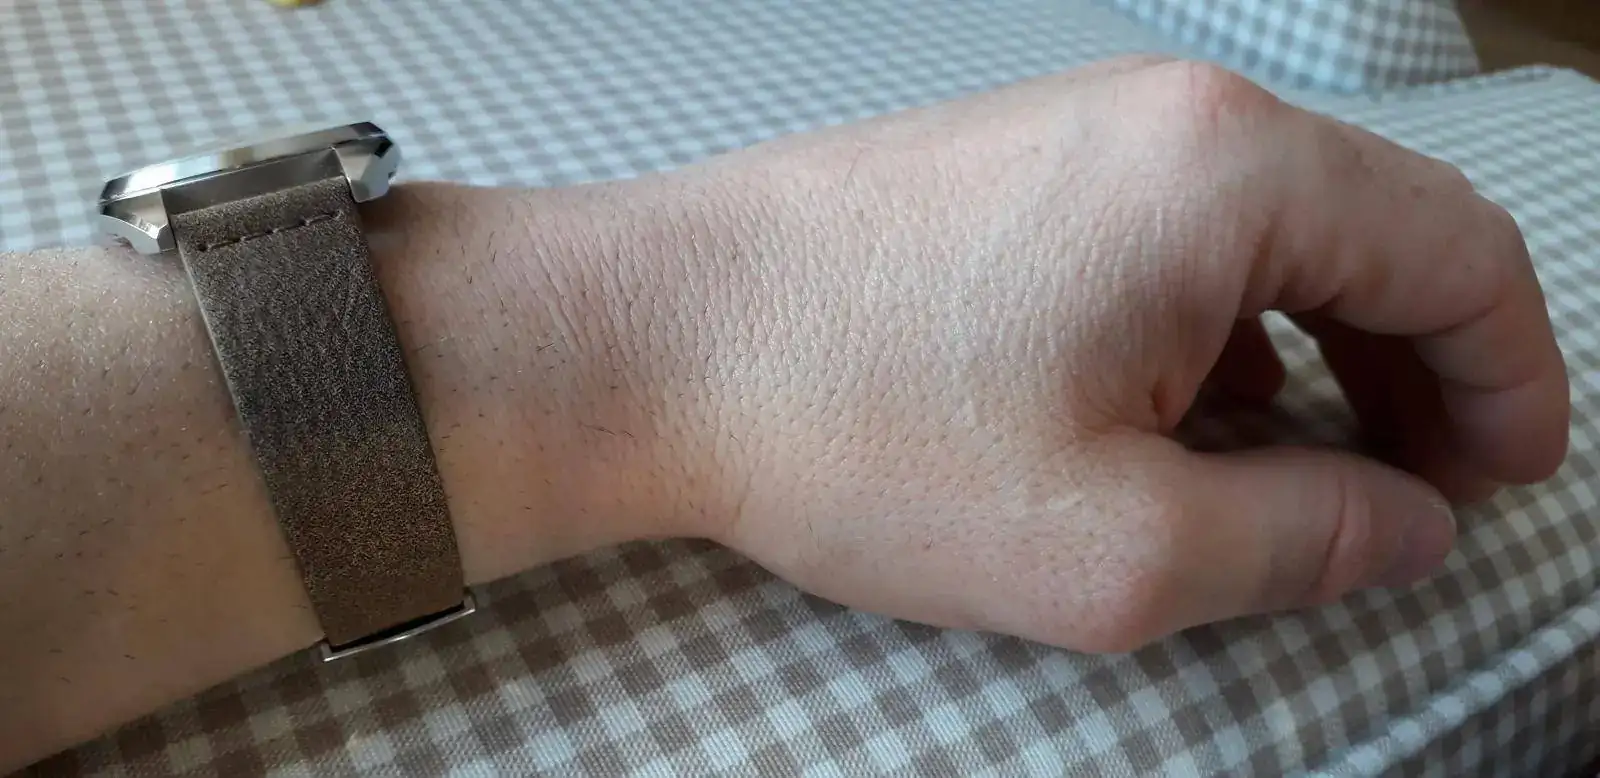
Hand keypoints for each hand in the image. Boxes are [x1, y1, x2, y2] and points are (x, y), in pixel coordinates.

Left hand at [649, 57, 1568, 652]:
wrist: (643, 342)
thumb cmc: (854, 433)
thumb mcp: (1113, 544)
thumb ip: (1304, 542)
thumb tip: (1408, 526)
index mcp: (1226, 171)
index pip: (1456, 253)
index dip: (1509, 381)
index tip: (1504, 483)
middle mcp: (1164, 117)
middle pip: (1367, 235)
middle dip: (1419, 374)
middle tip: (1416, 497)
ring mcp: (1077, 130)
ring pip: (1264, 241)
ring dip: (1316, 357)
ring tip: (1301, 480)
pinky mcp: (1011, 170)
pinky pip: (1167, 241)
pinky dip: (1216, 333)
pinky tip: (1183, 426)